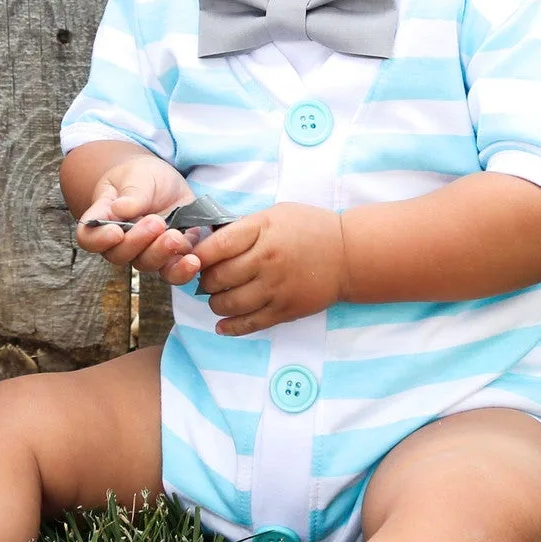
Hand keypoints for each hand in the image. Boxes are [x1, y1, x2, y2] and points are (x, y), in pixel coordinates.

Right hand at [74, 156, 202, 285]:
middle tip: (156, 222)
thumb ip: (132, 193)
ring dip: (160, 253)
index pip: (89, 238)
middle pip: (119, 255)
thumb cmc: (142, 176)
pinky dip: (182, 270)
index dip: (99, 240)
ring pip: (146, 264)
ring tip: (175, 236)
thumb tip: (121, 209)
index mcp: (104, 219)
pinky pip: (173, 271)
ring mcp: (145, 251)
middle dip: (137, 241)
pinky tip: (192, 260)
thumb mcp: (138, 175)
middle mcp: (121, 241)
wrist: (166, 182)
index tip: (116, 232)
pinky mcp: (171, 255)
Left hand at [191, 204, 347, 336]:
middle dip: (205, 280)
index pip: (216, 246)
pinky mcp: (285, 310)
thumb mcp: (276, 214)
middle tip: (206, 279)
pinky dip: (230, 327)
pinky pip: (249, 324)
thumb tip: (210, 241)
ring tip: (218, 297)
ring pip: (229, 303)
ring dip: (215, 303)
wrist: (349, 255)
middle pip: (218, 277)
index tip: (191, 258)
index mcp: (262, 231)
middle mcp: (267, 260)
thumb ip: (245, 227)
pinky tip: (222, 325)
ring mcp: (276, 287)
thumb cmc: (310, 229)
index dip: (197, 255)